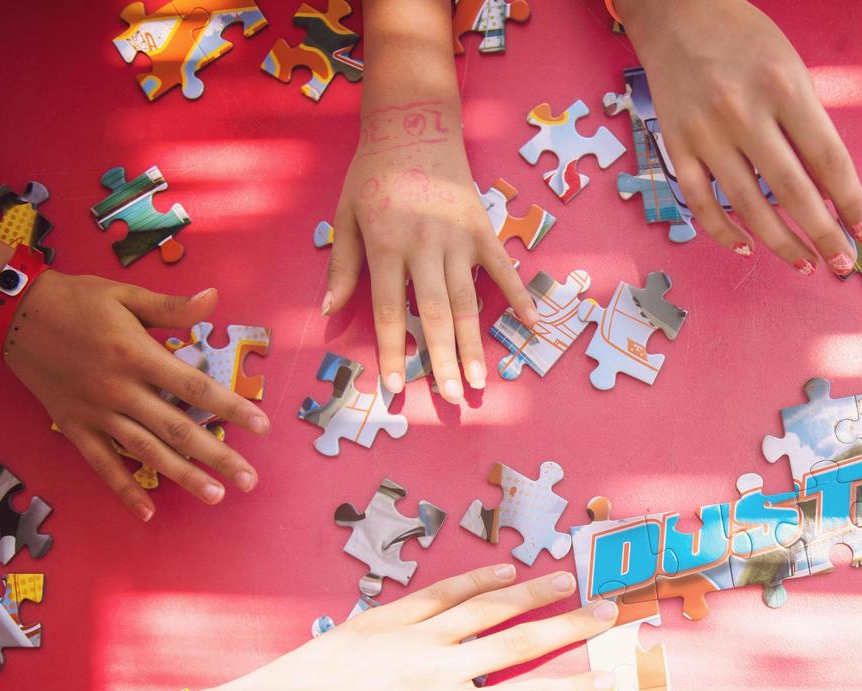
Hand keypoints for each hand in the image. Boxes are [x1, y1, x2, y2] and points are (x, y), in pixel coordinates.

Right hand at [8, 274, 268, 520]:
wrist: (13, 313)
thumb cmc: (76, 300)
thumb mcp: (126, 294)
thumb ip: (172, 307)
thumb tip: (214, 298)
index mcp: (138, 355)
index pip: (196, 388)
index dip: (232, 408)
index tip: (262, 427)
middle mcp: (120, 389)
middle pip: (177, 429)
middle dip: (217, 456)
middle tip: (249, 480)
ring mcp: (96, 412)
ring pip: (146, 452)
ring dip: (183, 476)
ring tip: (216, 496)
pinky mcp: (74, 425)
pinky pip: (102, 463)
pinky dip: (123, 489)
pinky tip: (147, 512)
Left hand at [195, 566, 619, 690]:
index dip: (575, 687)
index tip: (609, 675)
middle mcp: (444, 670)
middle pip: (522, 642)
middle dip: (570, 626)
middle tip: (607, 610)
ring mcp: (417, 636)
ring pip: (488, 606)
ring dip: (532, 590)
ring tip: (566, 578)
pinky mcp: (388, 615)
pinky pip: (443, 592)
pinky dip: (477, 579)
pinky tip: (503, 570)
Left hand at [323, 98, 537, 404]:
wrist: (415, 123)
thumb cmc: (373, 173)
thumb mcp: (345, 215)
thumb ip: (342, 265)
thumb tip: (330, 311)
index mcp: (386, 244)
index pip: (390, 309)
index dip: (393, 351)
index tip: (396, 387)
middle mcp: (425, 244)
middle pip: (434, 313)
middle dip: (442, 359)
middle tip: (452, 397)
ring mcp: (459, 238)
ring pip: (468, 301)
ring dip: (474, 343)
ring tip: (479, 381)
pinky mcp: (484, 228)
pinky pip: (504, 269)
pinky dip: (520, 296)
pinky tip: (531, 326)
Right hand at [617, 0, 861, 276]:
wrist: (678, 14)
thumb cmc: (744, 41)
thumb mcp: (790, 69)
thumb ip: (809, 125)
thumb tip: (830, 190)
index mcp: (784, 87)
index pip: (828, 159)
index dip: (850, 201)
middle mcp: (744, 112)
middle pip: (792, 191)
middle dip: (823, 234)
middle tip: (842, 263)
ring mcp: (706, 132)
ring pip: (748, 206)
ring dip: (781, 243)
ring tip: (804, 263)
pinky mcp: (677, 145)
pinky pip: (701, 202)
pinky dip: (724, 231)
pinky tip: (748, 246)